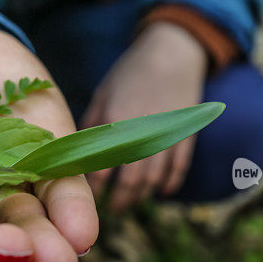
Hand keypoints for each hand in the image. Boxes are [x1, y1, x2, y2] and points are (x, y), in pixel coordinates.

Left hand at [82, 22, 207, 210]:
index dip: (95, 187)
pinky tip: (162, 192)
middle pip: (131, 181)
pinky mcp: (186, 135)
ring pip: (154, 180)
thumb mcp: (104, 93)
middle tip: (112, 209)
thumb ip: (92, 125)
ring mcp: (167, 135)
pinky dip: (170, 184)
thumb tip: (77, 153)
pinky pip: (179, 168)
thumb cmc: (131, 71)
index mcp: (117, 123)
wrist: (173, 52)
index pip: (102, 168)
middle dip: (120, 200)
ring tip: (131, 202)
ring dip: (142, 196)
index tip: (89, 195)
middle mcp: (142, 133)